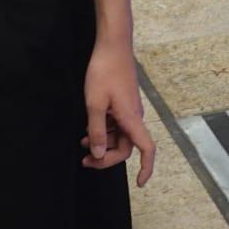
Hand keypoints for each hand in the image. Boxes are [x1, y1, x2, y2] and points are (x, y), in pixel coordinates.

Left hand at [80, 42, 154, 184]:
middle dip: (106, 157)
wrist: (113, 44)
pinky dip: (104, 130)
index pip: (146, 149)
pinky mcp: (123, 102)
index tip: (139, 183)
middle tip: (84, 161)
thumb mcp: (94, 103)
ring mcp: (129, 109)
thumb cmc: (104, 71)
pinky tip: (89, 128)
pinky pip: (117, 124)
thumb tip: (99, 154)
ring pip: (120, 136)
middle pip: (125, 147)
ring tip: (82, 143)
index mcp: (131, 119)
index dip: (146, 168)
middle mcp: (134, 116)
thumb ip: (97, 131)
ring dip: (103, 143)